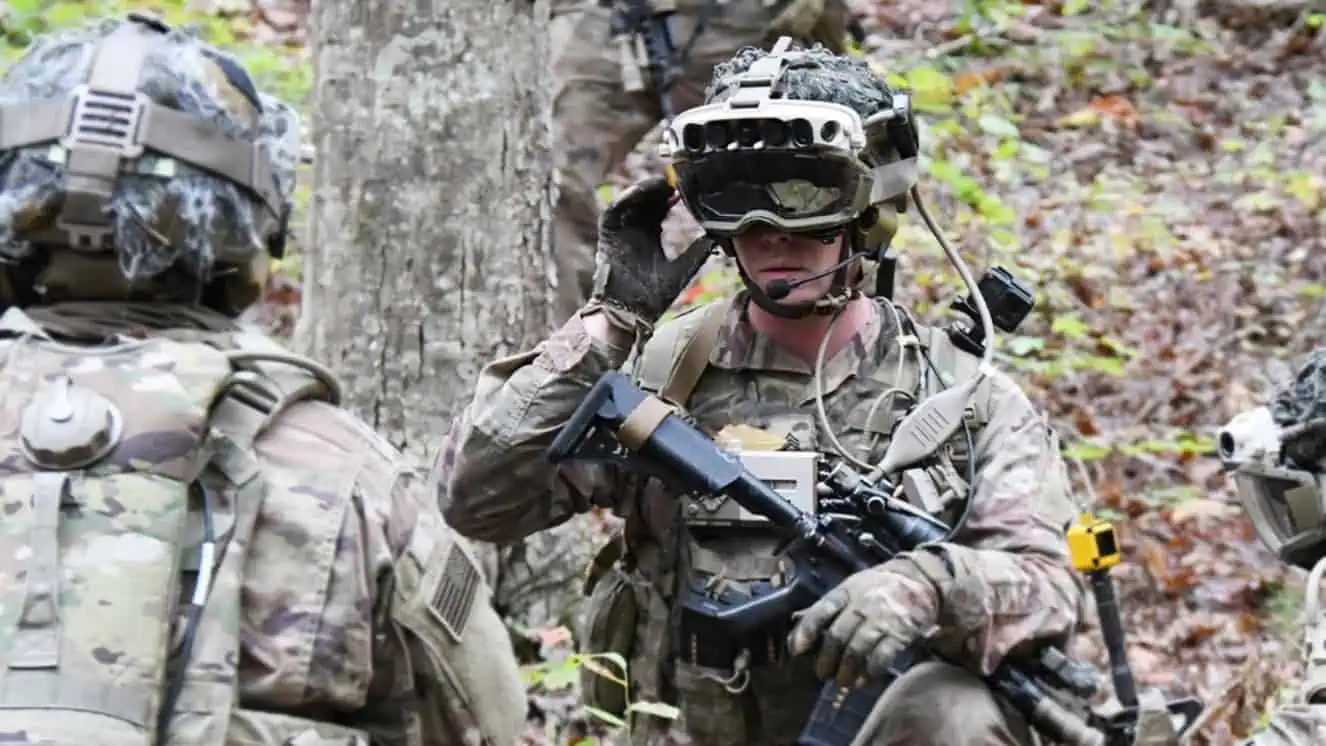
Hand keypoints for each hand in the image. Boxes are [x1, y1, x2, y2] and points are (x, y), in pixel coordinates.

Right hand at [594, 177, 711, 321]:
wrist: (629, 313)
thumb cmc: (653, 296)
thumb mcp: (682, 268)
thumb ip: (697, 251)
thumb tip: (719, 237)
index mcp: (652, 234)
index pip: (663, 206)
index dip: (675, 195)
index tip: (690, 186)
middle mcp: (636, 228)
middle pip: (648, 199)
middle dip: (662, 187)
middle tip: (678, 178)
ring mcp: (621, 230)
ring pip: (632, 200)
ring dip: (646, 189)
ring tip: (662, 183)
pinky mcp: (608, 234)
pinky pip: (614, 211)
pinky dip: (625, 199)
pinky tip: (640, 193)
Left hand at [787, 556, 939, 687]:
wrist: (921, 578)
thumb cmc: (879, 585)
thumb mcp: (852, 586)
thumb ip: (829, 606)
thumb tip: (797, 621)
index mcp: (846, 591)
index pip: (821, 610)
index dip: (806, 630)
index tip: (796, 650)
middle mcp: (861, 605)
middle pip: (838, 635)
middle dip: (826, 658)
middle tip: (822, 674)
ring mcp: (881, 619)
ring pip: (857, 649)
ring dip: (846, 670)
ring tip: (842, 682)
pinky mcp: (900, 633)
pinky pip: (882, 656)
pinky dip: (870, 672)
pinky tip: (862, 681)